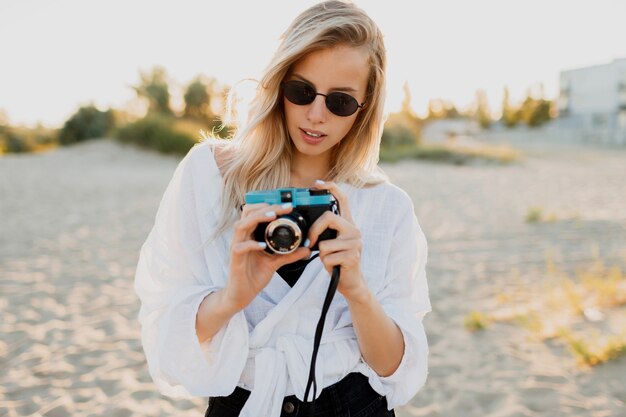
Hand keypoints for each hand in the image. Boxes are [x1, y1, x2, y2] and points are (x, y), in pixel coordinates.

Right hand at [223, 202, 310, 310]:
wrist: (240, 295)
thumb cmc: (254, 275)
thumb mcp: (275, 262)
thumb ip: (289, 254)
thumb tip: (306, 249)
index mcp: (250, 235)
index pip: (255, 212)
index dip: (269, 205)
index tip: (288, 206)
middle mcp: (242, 238)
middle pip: (247, 213)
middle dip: (265, 207)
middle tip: (283, 207)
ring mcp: (237, 247)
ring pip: (240, 225)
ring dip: (256, 218)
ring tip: (272, 216)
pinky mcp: (234, 260)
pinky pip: (239, 247)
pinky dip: (251, 244)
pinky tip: (262, 246)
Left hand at [307, 180, 368, 301]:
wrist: (351, 283)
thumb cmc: (337, 261)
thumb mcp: (331, 242)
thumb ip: (325, 231)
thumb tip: (307, 226)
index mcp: (348, 224)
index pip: (343, 200)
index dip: (331, 188)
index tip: (317, 183)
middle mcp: (354, 230)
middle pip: (328, 218)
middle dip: (314, 231)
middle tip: (311, 242)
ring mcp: (355, 243)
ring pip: (325, 243)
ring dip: (322, 255)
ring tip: (331, 259)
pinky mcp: (352, 256)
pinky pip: (327, 256)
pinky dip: (326, 264)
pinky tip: (334, 267)